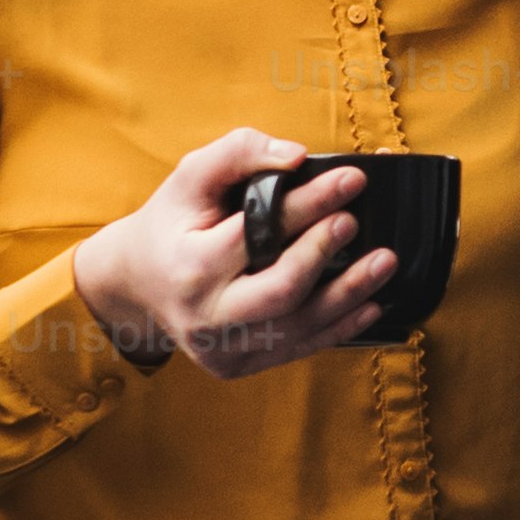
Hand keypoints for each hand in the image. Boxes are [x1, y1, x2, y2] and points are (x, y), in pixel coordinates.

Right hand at [69, 130, 396, 377]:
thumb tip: (297, 157)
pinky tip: (369, 304)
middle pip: (280, 292)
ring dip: (349, 295)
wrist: (136, 284)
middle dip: (326, 254)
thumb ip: (239, 153)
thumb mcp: (190, 176)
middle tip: (358, 223)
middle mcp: (205, 316)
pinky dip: (340, 327)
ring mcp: (223, 349)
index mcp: (189, 265)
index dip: (309, 204)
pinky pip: (299, 349)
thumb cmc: (172, 223)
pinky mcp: (239, 366)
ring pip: (299, 328)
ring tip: (383, 263)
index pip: (257, 234)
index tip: (352, 179)